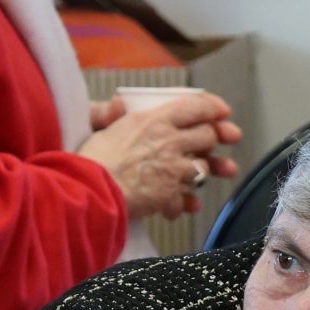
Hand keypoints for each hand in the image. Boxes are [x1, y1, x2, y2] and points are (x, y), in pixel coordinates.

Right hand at [78, 92, 243, 220]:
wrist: (87, 191)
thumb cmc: (89, 162)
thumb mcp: (101, 128)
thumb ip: (113, 114)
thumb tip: (120, 102)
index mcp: (152, 119)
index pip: (195, 105)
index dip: (213, 108)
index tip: (222, 113)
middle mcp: (169, 140)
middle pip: (208, 135)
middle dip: (213, 140)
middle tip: (212, 145)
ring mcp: (173, 168)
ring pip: (203, 168)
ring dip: (199, 174)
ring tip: (189, 179)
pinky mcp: (171, 194)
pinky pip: (189, 198)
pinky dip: (185, 203)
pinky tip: (178, 207)